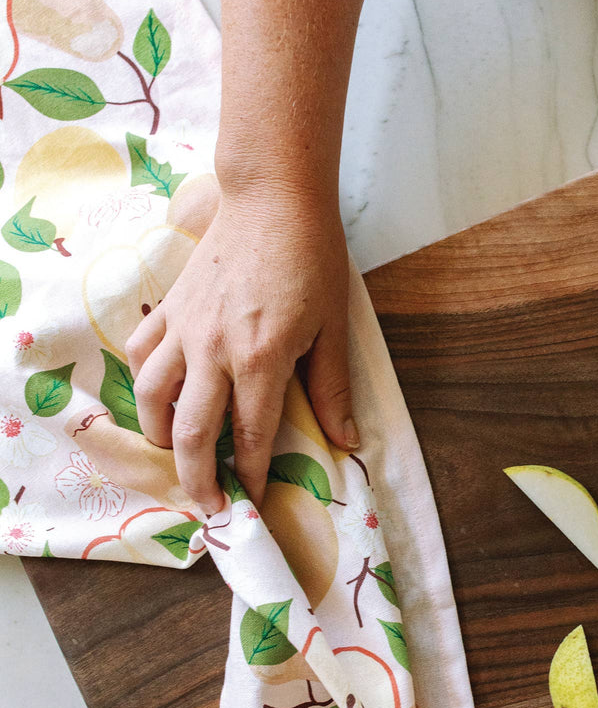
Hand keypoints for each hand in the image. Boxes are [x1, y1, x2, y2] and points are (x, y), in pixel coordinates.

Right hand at [126, 187, 356, 513]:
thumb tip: (346, 441)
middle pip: (192, 432)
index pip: (251, 436)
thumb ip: (332, 388)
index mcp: (260, 360)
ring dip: (160, 437)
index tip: (252, 504)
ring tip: (177, 457)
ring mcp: (185, 328)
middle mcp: (213, 350)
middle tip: (209, 507)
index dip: (251, 477)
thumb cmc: (313, 261)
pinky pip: (142, 354)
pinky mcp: (170, 307)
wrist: (274, 200)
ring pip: (152, 397)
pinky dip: (144, 383)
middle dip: (197, 479)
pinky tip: (158, 397)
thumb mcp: (333, 328)